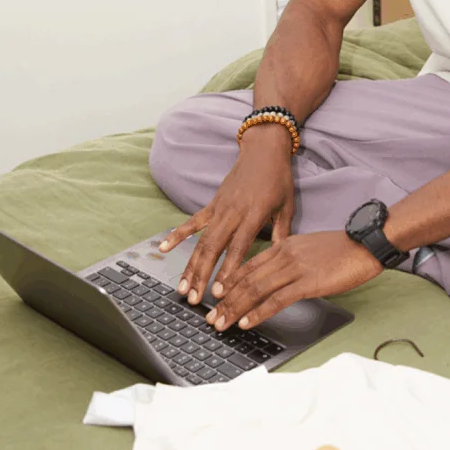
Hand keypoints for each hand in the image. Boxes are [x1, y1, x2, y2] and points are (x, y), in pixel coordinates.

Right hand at [159, 128, 294, 305]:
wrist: (263, 150)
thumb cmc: (278, 178)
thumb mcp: (287, 205)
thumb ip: (283, 232)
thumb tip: (281, 257)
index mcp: (254, 214)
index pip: (238, 247)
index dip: (228, 270)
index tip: (219, 292)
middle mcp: (233, 212)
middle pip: (213, 249)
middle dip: (202, 276)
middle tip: (193, 300)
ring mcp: (220, 208)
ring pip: (201, 241)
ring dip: (190, 265)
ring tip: (182, 288)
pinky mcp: (212, 204)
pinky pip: (192, 222)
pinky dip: (177, 235)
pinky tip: (163, 248)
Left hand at [205, 231, 381, 331]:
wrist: (364, 244)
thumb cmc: (342, 249)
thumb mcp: (309, 248)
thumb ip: (290, 259)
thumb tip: (277, 277)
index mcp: (284, 245)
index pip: (248, 265)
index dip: (229, 283)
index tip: (216, 297)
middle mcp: (284, 255)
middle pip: (246, 279)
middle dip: (225, 300)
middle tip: (210, 317)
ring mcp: (295, 268)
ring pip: (255, 290)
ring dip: (235, 309)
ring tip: (221, 323)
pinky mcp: (307, 283)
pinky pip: (276, 300)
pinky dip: (258, 313)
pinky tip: (247, 322)